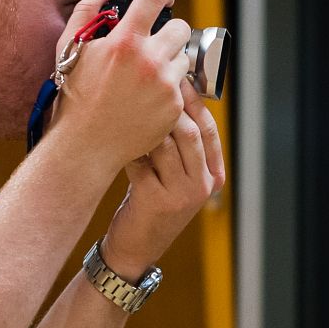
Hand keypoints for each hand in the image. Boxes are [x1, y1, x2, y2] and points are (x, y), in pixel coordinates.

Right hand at [52, 0, 192, 173]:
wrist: (86, 144)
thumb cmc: (75, 95)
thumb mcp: (71, 47)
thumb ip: (89, 9)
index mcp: (125, 41)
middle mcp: (149, 60)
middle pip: (180, 28)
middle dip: (169, 33)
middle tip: (154, 45)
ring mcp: (165, 85)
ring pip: (183, 58)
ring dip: (170, 62)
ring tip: (147, 77)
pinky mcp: (174, 107)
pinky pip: (182, 88)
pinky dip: (169, 90)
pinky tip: (147, 99)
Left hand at [100, 82, 225, 277]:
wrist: (136, 248)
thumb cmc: (151, 204)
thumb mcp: (175, 177)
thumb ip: (179, 147)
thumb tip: (169, 97)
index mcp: (213, 176)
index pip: (208, 129)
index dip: (193, 101)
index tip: (177, 79)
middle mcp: (202, 185)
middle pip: (191, 132)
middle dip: (169, 106)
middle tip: (148, 88)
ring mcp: (182, 195)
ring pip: (167, 144)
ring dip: (146, 125)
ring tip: (129, 110)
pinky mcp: (156, 200)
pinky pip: (142, 161)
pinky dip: (129, 147)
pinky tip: (116, 138)